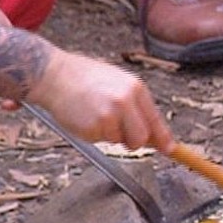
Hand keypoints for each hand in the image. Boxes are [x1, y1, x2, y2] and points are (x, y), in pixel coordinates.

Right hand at [27, 51, 174, 153]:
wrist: (53, 74)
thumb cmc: (83, 77)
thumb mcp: (117, 82)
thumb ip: (134, 104)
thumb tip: (150, 131)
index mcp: (135, 88)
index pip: (155, 119)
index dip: (163, 138)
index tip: (169, 149)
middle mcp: (125, 101)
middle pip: (141, 138)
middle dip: (133, 141)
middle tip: (119, 133)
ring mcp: (110, 115)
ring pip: (119, 140)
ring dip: (109, 134)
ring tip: (95, 113)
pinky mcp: (94, 127)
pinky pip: (100, 140)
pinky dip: (93, 134)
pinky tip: (85, 116)